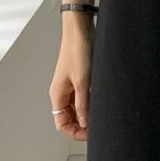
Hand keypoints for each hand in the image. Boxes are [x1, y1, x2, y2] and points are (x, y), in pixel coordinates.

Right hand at [50, 20, 93, 140]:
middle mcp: (63, 92)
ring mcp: (72, 85)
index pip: (62, 124)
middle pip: (70, 118)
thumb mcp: (82, 81)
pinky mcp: (81, 77)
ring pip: (79, 108)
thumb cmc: (77, 50)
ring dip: (88, 113)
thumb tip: (84, 124)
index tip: (91, 133)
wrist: (81, 28)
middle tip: (98, 126)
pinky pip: (84, 96)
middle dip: (83, 124)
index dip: (75, 132)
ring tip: (101, 113)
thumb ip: (83, 104)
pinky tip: (101, 100)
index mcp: (58, 95)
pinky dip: (92, 102)